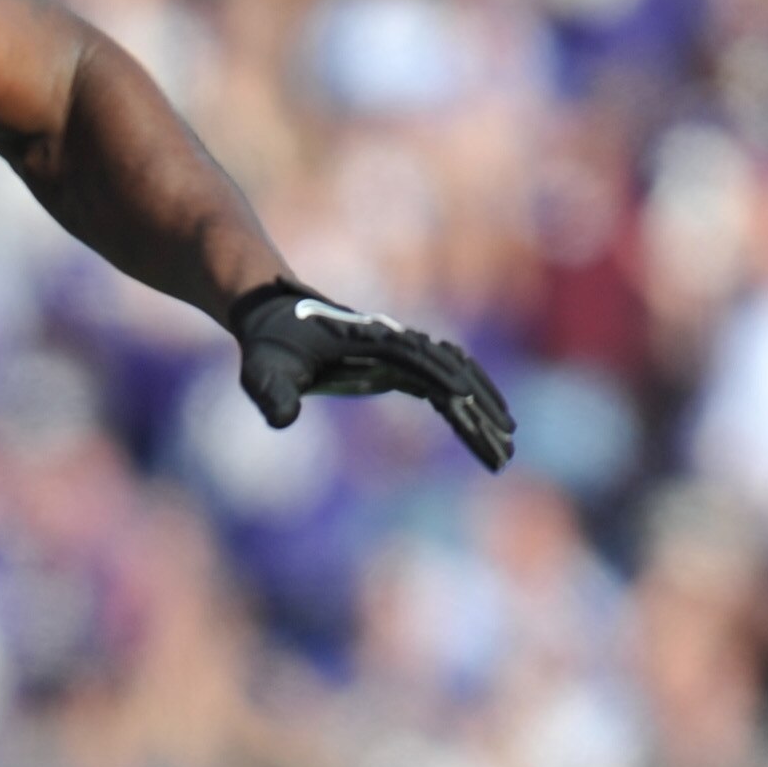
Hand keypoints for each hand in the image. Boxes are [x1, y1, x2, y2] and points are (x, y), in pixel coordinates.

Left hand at [232, 280, 515, 472]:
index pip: (427, 369)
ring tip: (505, 447)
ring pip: (456, 378)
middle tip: (506, 448)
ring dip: (482, 409)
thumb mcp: (261, 370)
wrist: (271, 317)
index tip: (477, 418)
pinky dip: (464, 405)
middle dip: (482, 410)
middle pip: (454, 374)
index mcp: (376, 343)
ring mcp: (401, 354)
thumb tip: (282, 421)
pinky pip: (441, 386)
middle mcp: (397, 344)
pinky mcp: (397, 366)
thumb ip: (271, 393)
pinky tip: (481, 429)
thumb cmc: (266, 345)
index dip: (454, 393)